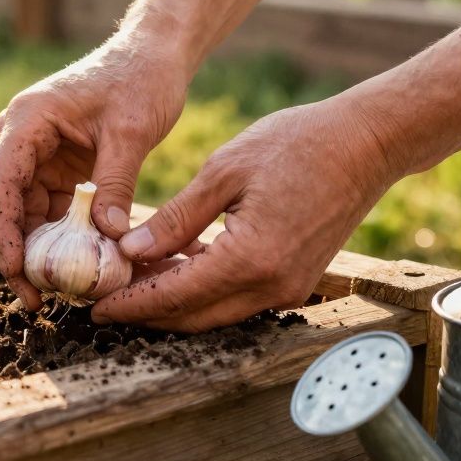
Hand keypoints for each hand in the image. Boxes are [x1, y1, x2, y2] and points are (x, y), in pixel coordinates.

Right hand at [0, 37, 190, 309]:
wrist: (153, 55)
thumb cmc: (140, 80)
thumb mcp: (131, 132)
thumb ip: (116, 184)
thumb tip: (111, 238)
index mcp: (28, 121)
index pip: (2, 184)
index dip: (4, 232)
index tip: (16, 270)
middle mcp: (23, 139)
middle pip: (5, 206)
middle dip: (15, 253)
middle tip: (35, 298)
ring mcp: (38, 154)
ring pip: (26, 214)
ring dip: (38, 251)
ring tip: (57, 292)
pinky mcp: (57, 168)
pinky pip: (50, 210)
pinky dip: (61, 238)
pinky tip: (77, 267)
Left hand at [90, 98, 401, 332]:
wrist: (366, 143)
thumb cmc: (297, 144)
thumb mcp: (224, 172)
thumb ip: (176, 218)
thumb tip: (130, 250)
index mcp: (250, 259)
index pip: (175, 296)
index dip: (131, 303)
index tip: (95, 306)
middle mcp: (271, 286)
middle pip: (193, 316)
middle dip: (145, 311)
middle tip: (104, 298)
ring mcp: (288, 288)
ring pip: (215, 312)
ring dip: (173, 301)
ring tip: (131, 278)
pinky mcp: (294, 280)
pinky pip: (237, 297)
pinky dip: (203, 289)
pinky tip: (174, 264)